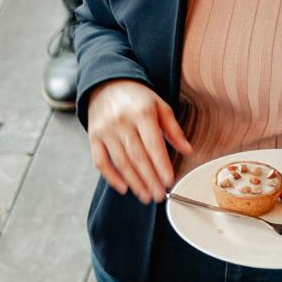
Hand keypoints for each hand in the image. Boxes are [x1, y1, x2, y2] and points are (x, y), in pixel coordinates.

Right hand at [86, 79, 192, 203]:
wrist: (107, 85)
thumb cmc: (138, 98)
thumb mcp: (160, 106)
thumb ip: (173, 129)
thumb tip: (188, 150)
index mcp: (142, 112)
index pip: (153, 144)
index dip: (161, 165)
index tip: (169, 181)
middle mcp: (122, 122)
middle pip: (137, 157)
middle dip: (149, 179)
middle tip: (159, 196)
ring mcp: (105, 130)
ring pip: (120, 162)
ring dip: (134, 182)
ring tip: (146, 196)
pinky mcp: (93, 137)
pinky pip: (101, 162)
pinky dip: (111, 177)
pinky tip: (124, 188)